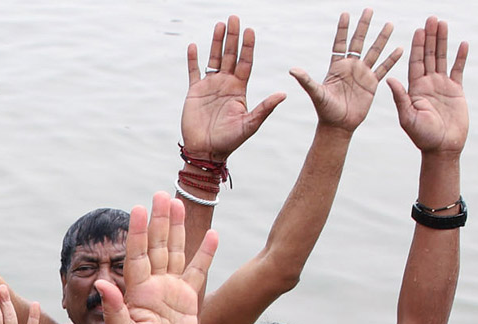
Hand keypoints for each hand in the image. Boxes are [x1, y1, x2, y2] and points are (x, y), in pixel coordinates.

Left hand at [95, 193, 214, 323]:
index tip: (138, 208)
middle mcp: (152, 287)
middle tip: (160, 194)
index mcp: (136, 293)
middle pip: (156, 246)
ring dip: (177, 229)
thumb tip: (102, 283)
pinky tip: (212, 235)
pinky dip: (205, 254)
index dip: (137, 232)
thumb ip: (114, 311)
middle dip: (158, 221)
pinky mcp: (188, 302)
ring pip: (175, 253)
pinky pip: (198, 272)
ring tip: (178, 203)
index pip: (136, 255)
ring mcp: (170, 292)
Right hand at [181, 16, 286, 161]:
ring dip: (217, 42)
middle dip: (233, 37)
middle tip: (235, 18)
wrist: (206, 151)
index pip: (245, 62)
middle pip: (231, 55)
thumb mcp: (250, 124)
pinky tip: (194, 46)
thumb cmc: (229, 141)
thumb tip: (284, 94)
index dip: (248, 46)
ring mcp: (210, 86)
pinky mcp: (194, 92)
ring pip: (214, 58)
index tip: (250, 30)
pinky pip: (194, 71)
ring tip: (220, 25)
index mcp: (240, 89)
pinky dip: (193, 59)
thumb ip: (265, 108)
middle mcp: (226, 83)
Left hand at [289, 10, 400, 132]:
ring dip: (381, 38)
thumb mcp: (316, 93)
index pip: (340, 43)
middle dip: (364, 26)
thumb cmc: (325, 110)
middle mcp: (351, 67)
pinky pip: (384, 69)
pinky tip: (400, 48)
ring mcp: (362, 74)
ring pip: (374, 52)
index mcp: (337, 67)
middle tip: (369, 9)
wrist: (338, 125)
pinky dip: (391, 59)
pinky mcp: (372, 84)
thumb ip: (306, 80)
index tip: (346, 14)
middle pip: (358, 42)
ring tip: (389, 24)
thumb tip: (292, 70)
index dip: (343, 29)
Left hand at [389, 16, 468, 154]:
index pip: (415, 62)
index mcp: (414, 89)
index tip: (418, 30)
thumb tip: (390, 80)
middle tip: (431, 18)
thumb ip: (400, 98)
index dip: (417, 46)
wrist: (442, 147)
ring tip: (443, 24)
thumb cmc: (422, 136)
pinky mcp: (456, 91)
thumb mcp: (408, 118)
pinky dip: (461, 57)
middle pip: (429, 55)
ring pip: (443, 58)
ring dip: (443, 41)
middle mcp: (427, 84)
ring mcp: (442, 86)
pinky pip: (458, 70)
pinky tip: (462, 43)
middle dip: (430, 37)